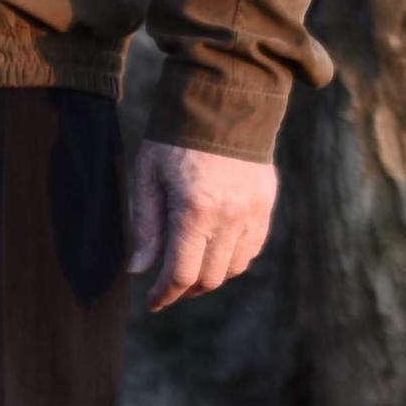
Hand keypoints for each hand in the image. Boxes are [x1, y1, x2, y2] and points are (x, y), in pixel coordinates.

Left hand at [125, 139, 278, 314]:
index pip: (181, 273)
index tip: (152, 302)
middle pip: (209, 278)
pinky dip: (232, 259)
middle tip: (168, 286)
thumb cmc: (175, 138)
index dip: (164, 294)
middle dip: (185, 289)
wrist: (222, 102)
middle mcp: (229, 217)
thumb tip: (139, 269)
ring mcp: (252, 212)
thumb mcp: (148, 176)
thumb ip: (145, 226)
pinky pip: (252, 248)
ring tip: (190, 270)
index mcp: (194, 211)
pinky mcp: (265, 205)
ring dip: (210, 277)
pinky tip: (214, 250)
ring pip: (233, 268)